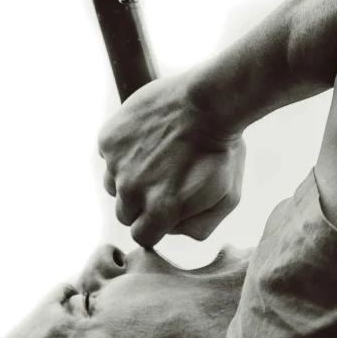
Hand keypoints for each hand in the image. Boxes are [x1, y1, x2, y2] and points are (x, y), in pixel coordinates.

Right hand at [97, 71, 245, 245]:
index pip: (141, 236)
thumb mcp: (227, 198)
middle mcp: (132, 189)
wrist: (210, 101)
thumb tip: (172, 232)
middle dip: (142, 203)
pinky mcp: (109, 138)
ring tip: (156, 157)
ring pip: (112, 185)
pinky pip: (108, 155)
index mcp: (159, 209)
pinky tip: (148, 137)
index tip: (168, 207)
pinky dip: (123, 150)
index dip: (155, 224)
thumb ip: (199, 227)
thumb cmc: (222, 151)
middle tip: (164, 179)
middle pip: (124, 213)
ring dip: (129, 178)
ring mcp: (117, 163)